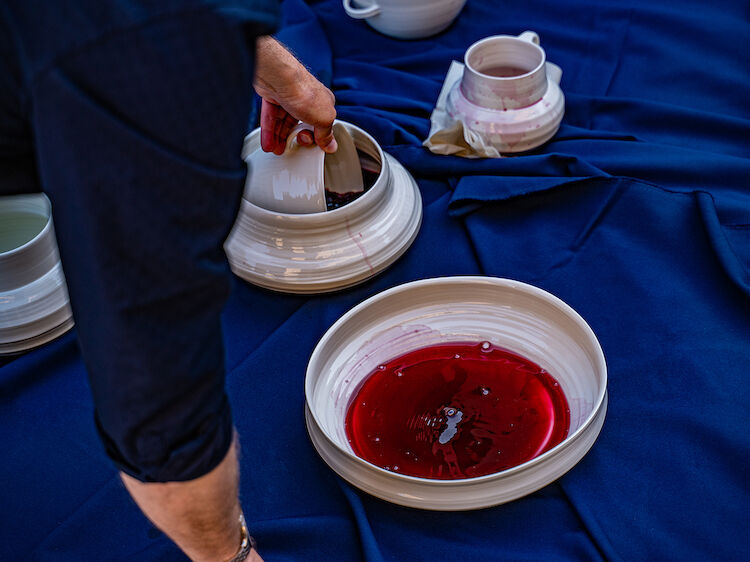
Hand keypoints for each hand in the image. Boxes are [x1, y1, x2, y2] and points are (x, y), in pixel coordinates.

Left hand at [254, 37, 336, 154]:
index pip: (320, 124)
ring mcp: (289, 98)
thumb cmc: (304, 92)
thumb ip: (326, 134)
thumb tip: (330, 145)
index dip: (316, 136)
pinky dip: (270, 132)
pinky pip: (271, 118)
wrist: (280, 79)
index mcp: (323, 102)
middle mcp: (306, 99)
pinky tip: (269, 143)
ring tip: (277, 149)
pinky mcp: (273, 97)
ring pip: (283, 122)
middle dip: (296, 138)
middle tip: (295, 144)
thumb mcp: (325, 119)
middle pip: (300, 124)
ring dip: (280, 138)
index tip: (313, 144)